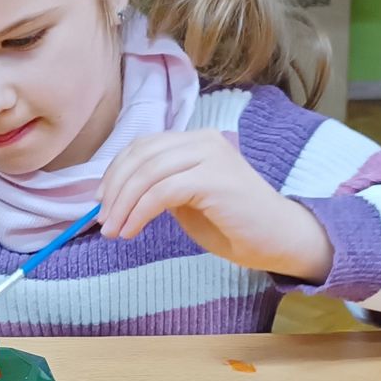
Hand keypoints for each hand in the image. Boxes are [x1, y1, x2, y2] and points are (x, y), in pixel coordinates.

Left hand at [98, 130, 334, 282]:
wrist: (279, 240)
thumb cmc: (234, 225)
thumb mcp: (187, 201)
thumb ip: (160, 188)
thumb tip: (116, 196)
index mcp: (197, 141)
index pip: (143, 146)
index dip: (115, 172)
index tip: (100, 202)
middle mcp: (204, 140)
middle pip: (141, 156)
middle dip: (115, 189)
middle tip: (102, 221)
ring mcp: (211, 156)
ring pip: (148, 173)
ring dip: (123, 204)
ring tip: (113, 231)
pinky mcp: (214, 178)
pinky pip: (162, 191)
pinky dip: (140, 212)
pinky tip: (132, 231)